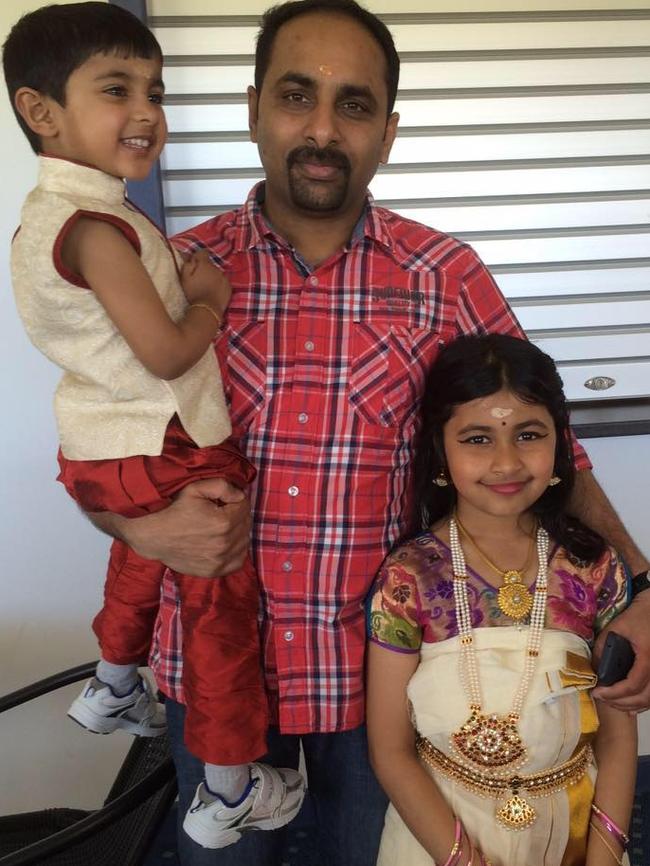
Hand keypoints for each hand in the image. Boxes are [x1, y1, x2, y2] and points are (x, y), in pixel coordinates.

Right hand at [119, 477, 250, 576]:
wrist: (154, 537)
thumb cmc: (174, 510)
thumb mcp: (195, 489)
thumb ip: (222, 486)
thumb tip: (241, 495)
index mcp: (224, 522)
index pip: (244, 505)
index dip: (233, 499)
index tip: (221, 500)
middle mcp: (225, 544)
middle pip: (246, 523)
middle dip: (237, 514)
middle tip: (221, 511)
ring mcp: (221, 560)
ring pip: (244, 541)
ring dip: (238, 531)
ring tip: (221, 526)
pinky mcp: (215, 571)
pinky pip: (238, 560)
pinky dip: (236, 551)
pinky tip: (224, 542)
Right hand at [181, 249, 231, 318]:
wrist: (208, 308)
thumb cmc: (194, 293)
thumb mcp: (185, 277)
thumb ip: (188, 264)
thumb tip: (191, 257)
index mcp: (205, 264)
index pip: (203, 252)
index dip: (198, 257)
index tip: (195, 263)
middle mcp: (217, 268)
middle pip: (210, 264)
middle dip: (205, 268)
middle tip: (199, 279)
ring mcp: (224, 277)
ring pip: (217, 273)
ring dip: (213, 277)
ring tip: (206, 287)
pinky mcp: (229, 287)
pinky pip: (223, 282)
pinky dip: (219, 284)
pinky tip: (214, 292)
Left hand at [592, 592, 649, 712]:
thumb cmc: (638, 615)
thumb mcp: (617, 627)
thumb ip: (603, 647)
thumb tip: (593, 668)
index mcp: (648, 657)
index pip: (632, 685)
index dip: (614, 693)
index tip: (597, 692)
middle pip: (642, 697)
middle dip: (620, 703)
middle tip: (602, 699)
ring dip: (632, 705)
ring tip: (613, 703)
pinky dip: (642, 702)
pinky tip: (630, 704)